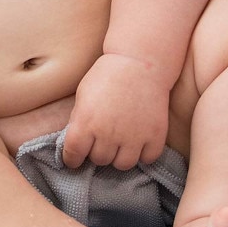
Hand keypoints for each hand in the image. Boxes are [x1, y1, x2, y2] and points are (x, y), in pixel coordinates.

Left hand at [63, 53, 170, 169]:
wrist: (139, 61)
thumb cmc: (108, 75)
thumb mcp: (83, 95)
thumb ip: (79, 121)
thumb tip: (77, 143)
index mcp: (86, 123)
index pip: (73, 155)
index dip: (72, 159)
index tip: (75, 159)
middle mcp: (108, 134)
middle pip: (99, 160)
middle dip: (98, 151)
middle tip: (103, 138)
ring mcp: (133, 137)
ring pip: (122, 165)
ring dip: (119, 156)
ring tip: (120, 142)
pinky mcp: (155, 136)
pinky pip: (147, 159)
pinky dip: (143, 154)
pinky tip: (139, 141)